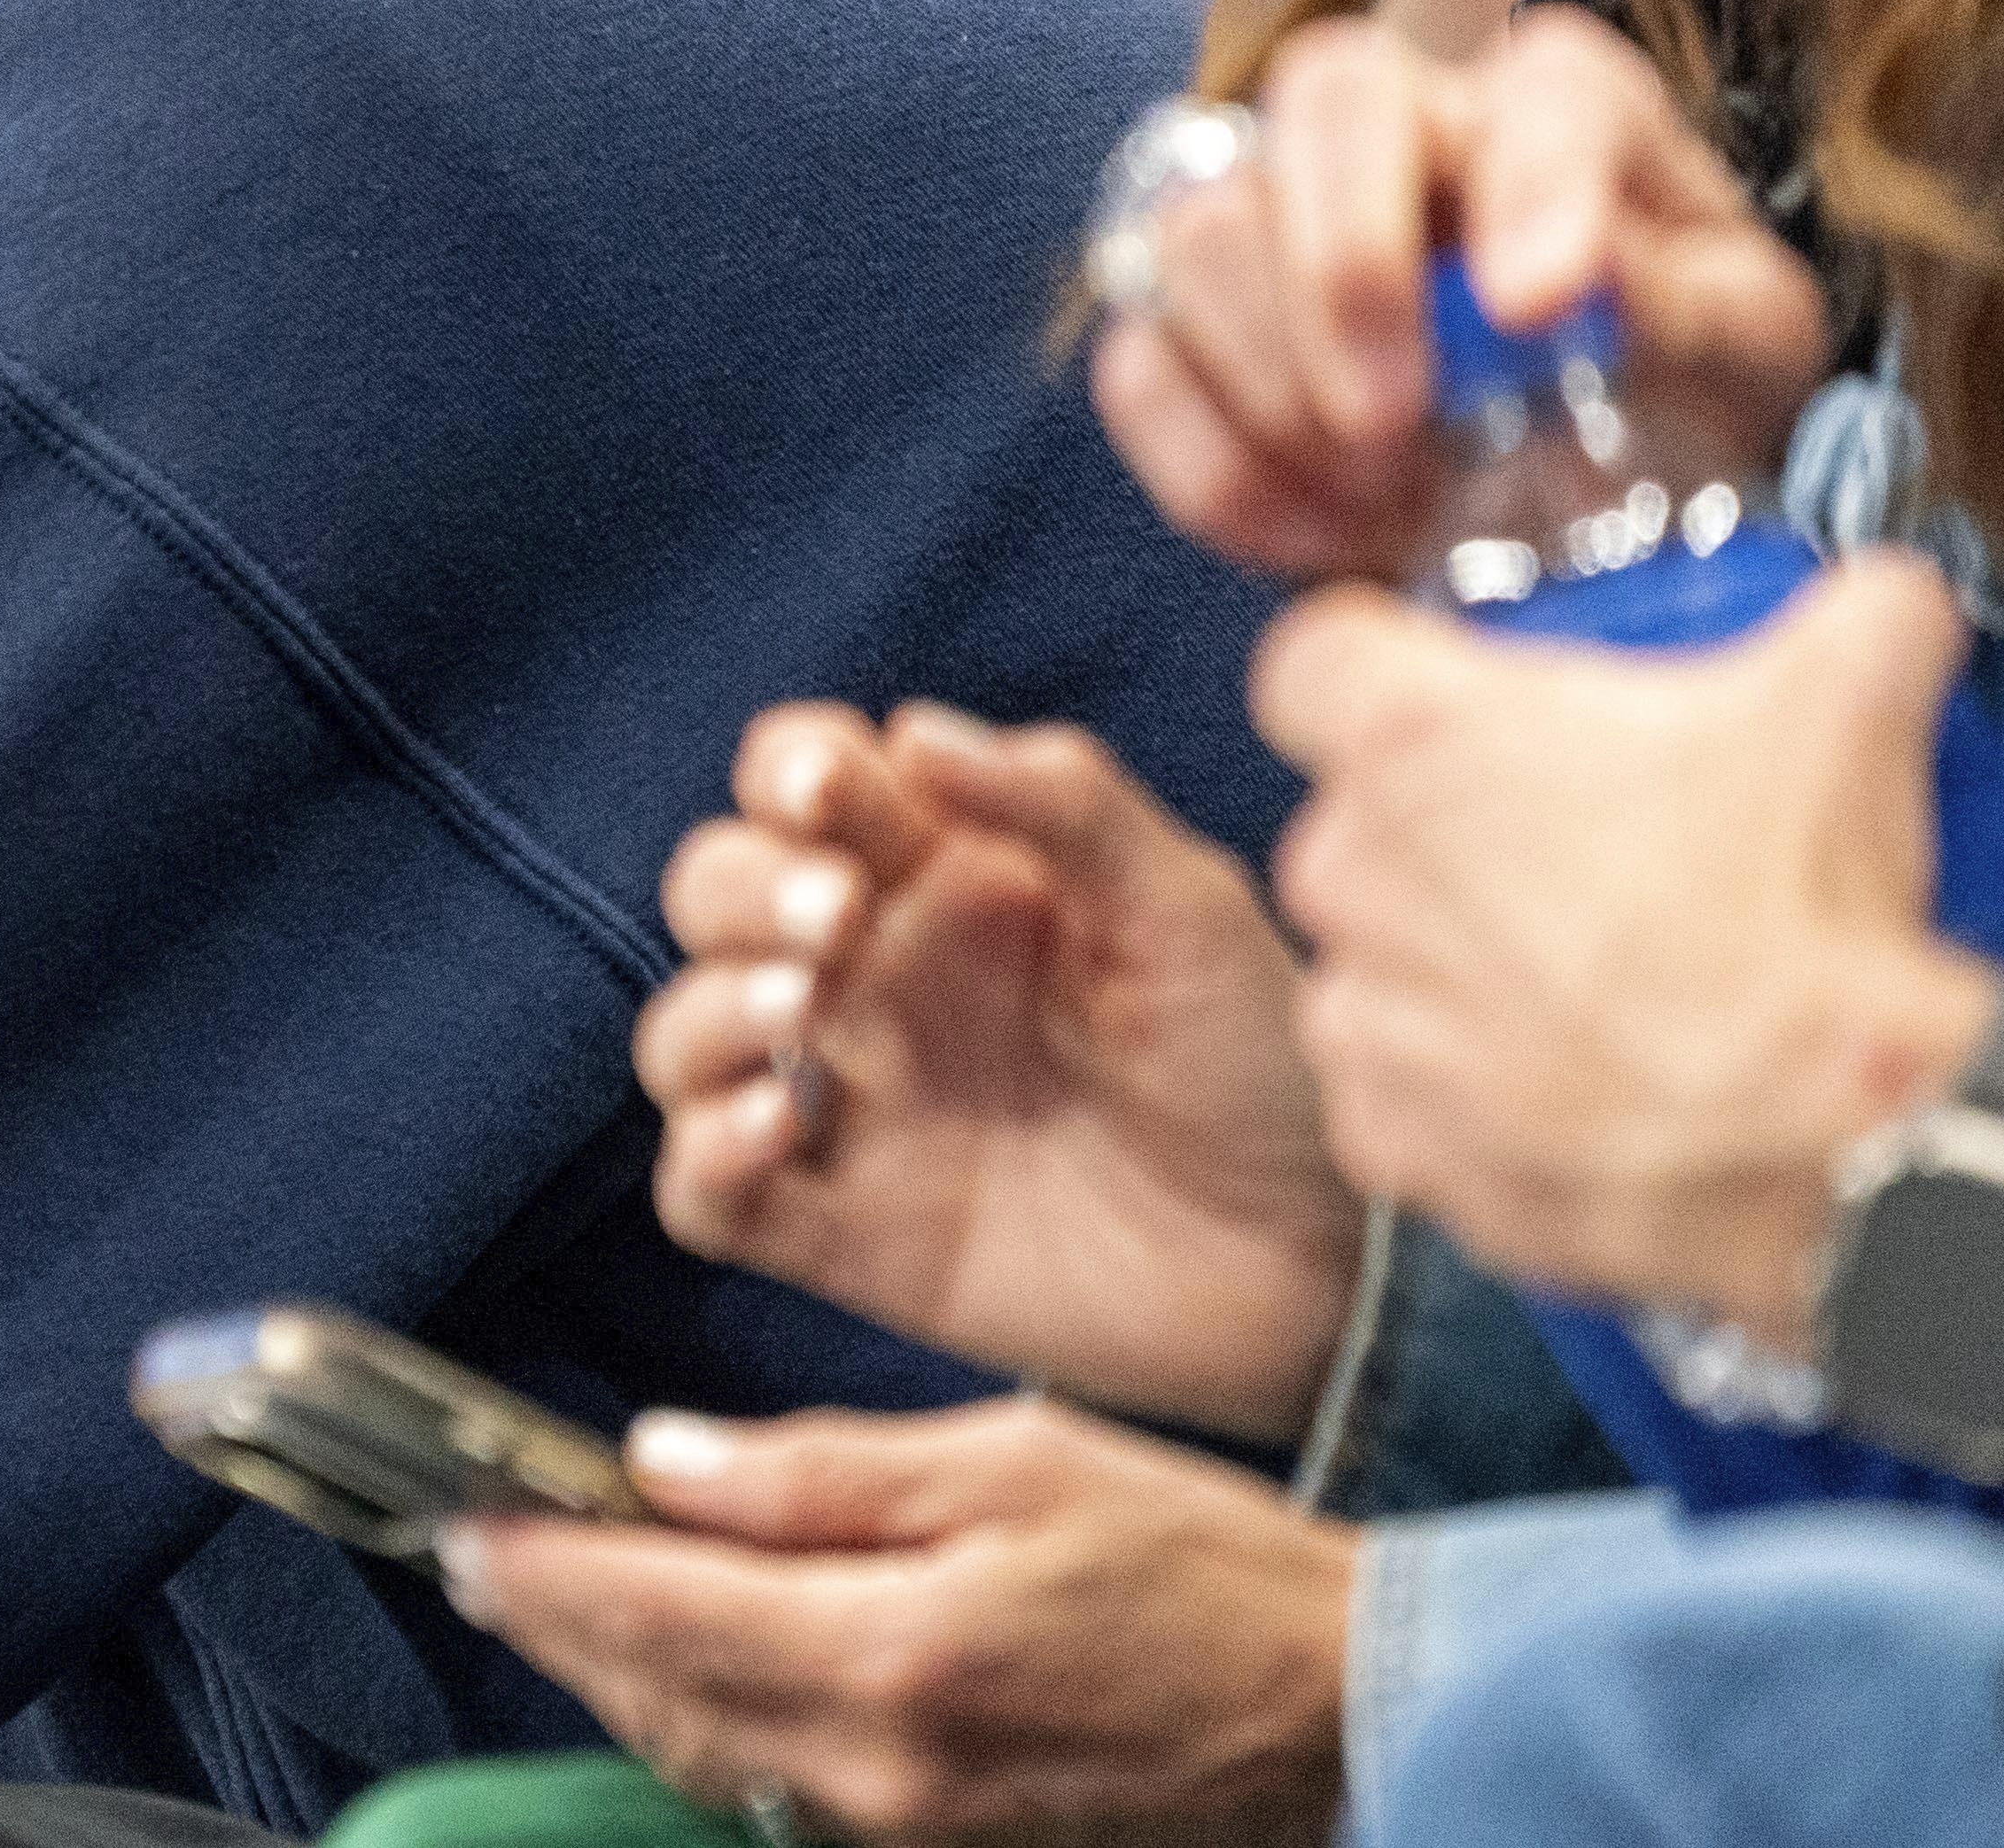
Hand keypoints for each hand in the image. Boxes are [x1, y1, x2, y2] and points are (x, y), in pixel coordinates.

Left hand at [440, 1401, 1348, 1846]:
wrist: (1345, 1716)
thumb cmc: (1199, 1565)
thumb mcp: (1013, 1461)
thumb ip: (821, 1476)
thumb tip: (660, 1465)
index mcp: (889, 1652)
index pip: (654, 1610)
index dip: (538, 1568)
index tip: (458, 1525)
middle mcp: (876, 1765)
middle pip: (655, 1696)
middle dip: (556, 1623)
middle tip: (483, 1549)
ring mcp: (906, 1826)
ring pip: (703, 1752)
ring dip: (619, 1675)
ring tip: (561, 1596)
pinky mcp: (939, 1847)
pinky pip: (776, 1787)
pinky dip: (708, 1720)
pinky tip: (690, 1658)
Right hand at [643, 708, 1356, 1439]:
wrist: (1318, 1268)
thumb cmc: (1262, 1066)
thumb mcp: (1187, 908)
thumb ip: (1063, 806)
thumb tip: (915, 735)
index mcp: (947, 878)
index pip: (805, 785)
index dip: (788, 769)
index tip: (825, 788)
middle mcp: (875, 980)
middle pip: (717, 893)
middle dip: (746, 886)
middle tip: (839, 914)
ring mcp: (850, 1107)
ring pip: (684, 1035)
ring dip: (713, 1009)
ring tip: (804, 1015)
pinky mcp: (842, 1235)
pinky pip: (704, 1193)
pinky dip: (705, 1154)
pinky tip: (779, 1131)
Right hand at [1091, 11, 1828, 581]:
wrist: (1608, 487)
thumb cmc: (1686, 386)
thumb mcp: (1747, 352)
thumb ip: (1685, 309)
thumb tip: (1581, 289)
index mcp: (1563, 106)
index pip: (1535, 89)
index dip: (1530, 187)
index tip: (1540, 311)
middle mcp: (1407, 123)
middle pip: (1322, 101)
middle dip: (1345, 267)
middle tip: (1395, 422)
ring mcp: (1275, 212)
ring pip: (1198, 229)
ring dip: (1276, 385)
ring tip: (1379, 492)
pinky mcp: (1191, 328)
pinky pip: (1139, 369)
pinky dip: (1215, 467)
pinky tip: (1319, 531)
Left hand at [1256, 552, 2001, 1341]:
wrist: (1844, 1132)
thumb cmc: (1803, 922)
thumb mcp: (1851, 703)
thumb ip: (1854, 616)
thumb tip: (1885, 601)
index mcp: (1415, 738)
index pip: (1314, 667)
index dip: (1385, 680)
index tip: (1457, 709)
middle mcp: (1355, 869)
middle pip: (1361, 820)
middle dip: (1457, 833)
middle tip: (1586, 855)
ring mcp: (1364, 1012)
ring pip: (1380, 958)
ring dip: (1461, 964)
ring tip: (1596, 979)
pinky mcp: (1390, 1135)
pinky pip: (1396, 1092)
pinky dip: (1467, 1093)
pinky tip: (1568, 1079)